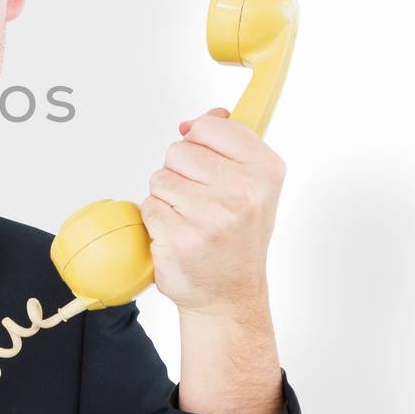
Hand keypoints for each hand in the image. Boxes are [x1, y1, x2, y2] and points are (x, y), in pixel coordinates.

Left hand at [139, 107, 285, 322]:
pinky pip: (149, 205)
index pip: (210, 126)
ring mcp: (211, 215)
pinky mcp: (180, 236)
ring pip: (160, 178)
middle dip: (180, 173)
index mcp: (265, 171)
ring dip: (167, 197)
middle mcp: (243, 191)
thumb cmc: (237, 240)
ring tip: (191, 219)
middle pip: (178, 150)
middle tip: (201, 200)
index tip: (209, 162)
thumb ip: (230, 145)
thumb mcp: (253, 187)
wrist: (229, 296)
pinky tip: (179, 234)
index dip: (200, 142)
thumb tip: (206, 117)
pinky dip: (157, 219)